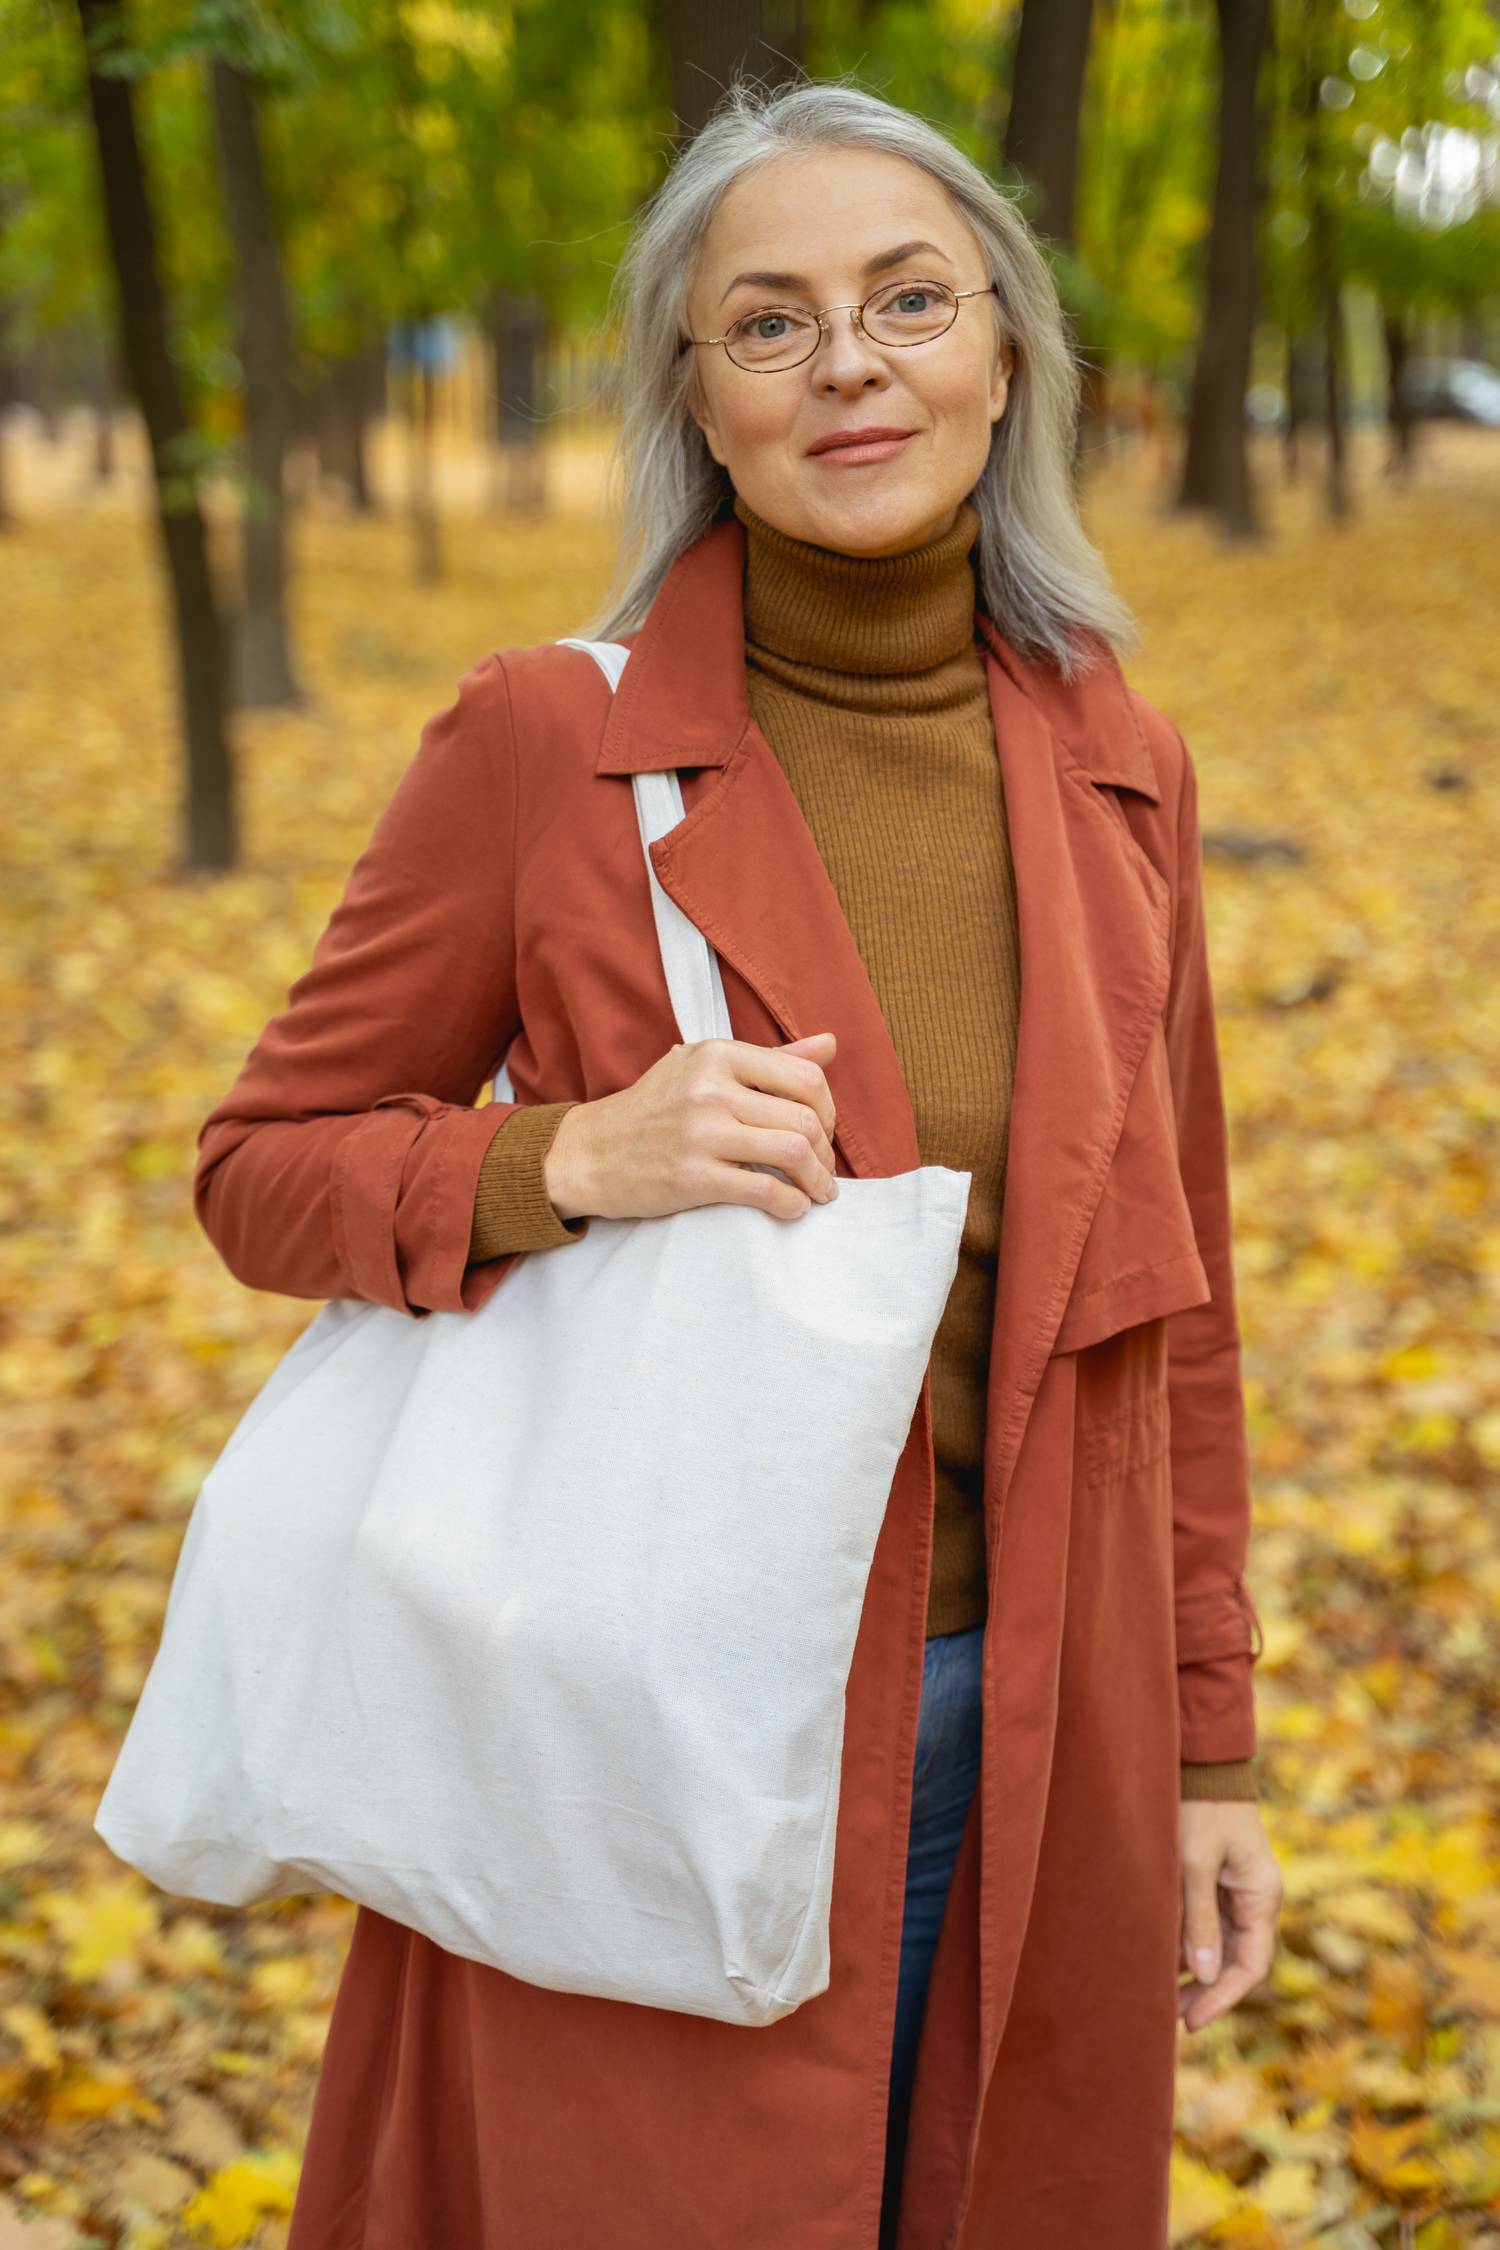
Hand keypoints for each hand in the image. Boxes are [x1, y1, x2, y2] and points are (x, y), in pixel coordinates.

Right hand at [542, 1030, 839, 1223]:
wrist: (589, 1153)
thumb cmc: (653, 1109)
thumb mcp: (703, 1067)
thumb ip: (769, 1059)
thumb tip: (830, 1045)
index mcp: (718, 1055)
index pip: (805, 1077)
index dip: (828, 1109)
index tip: (822, 1132)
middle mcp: (710, 1088)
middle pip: (805, 1118)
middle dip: (825, 1151)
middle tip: (823, 1169)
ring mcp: (700, 1132)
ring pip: (792, 1151)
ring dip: (817, 1179)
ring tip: (818, 1192)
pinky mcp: (692, 1177)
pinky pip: (764, 1190)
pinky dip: (791, 1204)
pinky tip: (792, 1208)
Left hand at [1177, 1799, 1281, 2031]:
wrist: (1202, 1762)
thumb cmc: (1200, 1807)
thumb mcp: (1195, 1861)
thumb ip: (1198, 1917)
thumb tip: (1202, 1975)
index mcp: (1262, 1895)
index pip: (1251, 1964)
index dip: (1223, 1997)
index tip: (1193, 2020)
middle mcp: (1254, 1899)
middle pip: (1235, 1960)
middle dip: (1206, 1991)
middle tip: (1171, 2017)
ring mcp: (1236, 1891)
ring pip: (1218, 1946)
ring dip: (1194, 1972)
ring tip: (1161, 1998)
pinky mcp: (1216, 1882)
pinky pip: (1206, 1925)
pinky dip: (1186, 1944)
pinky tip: (1161, 1961)